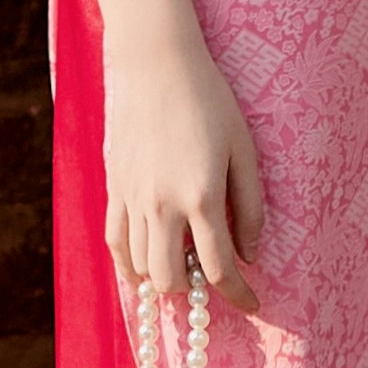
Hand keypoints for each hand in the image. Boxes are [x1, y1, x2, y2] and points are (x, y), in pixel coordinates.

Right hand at [102, 17, 266, 311]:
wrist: (154, 62)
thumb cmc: (209, 99)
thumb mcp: (243, 148)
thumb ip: (250, 206)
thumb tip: (250, 254)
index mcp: (202, 195)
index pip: (220, 268)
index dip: (239, 296)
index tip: (253, 305)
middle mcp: (162, 204)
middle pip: (171, 280)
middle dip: (195, 293)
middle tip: (213, 280)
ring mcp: (132, 198)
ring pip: (140, 267)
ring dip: (164, 278)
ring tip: (185, 268)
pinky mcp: (114, 187)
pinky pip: (114, 243)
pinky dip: (129, 265)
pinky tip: (144, 268)